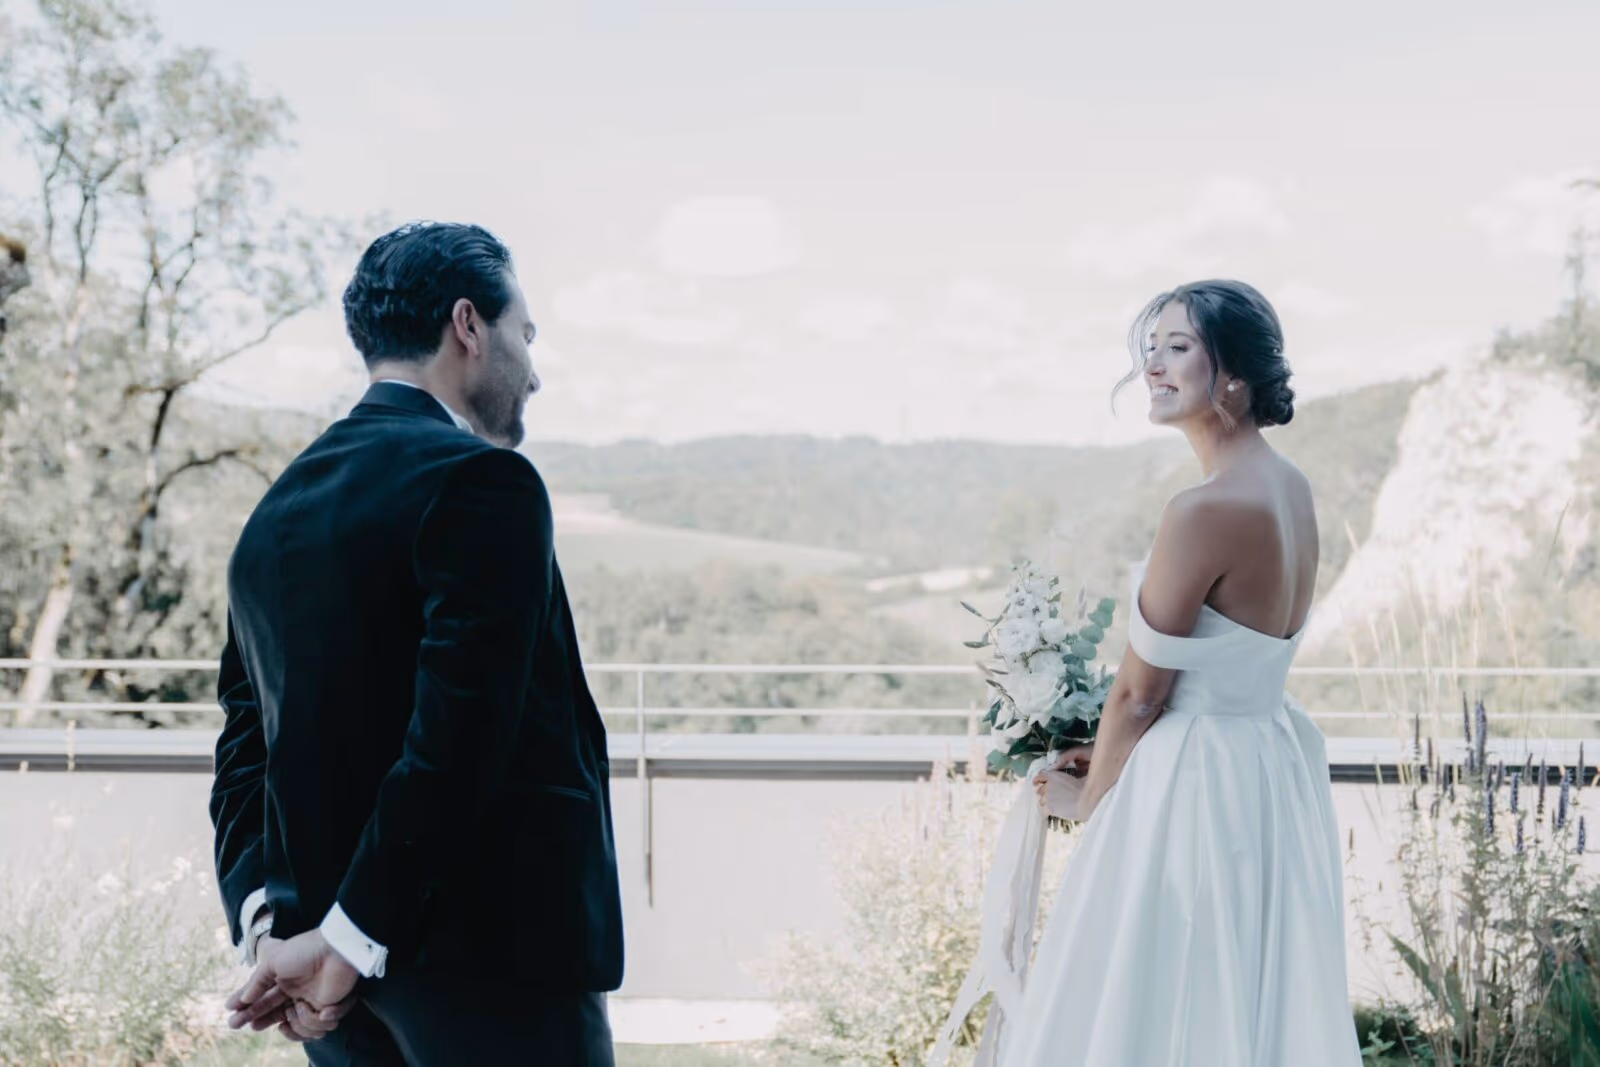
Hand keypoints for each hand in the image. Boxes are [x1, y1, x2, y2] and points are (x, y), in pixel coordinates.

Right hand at [227, 931, 360, 1032]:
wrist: (335, 949)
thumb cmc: (304, 951)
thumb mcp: (274, 961)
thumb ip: (257, 981)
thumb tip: (243, 999)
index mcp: (284, 981)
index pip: (262, 999)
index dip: (247, 1008)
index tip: (231, 1014)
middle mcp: (296, 993)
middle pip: (274, 1015)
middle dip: (256, 1019)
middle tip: (236, 1023)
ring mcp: (312, 1002)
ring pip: (298, 1027)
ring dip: (297, 1022)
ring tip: (295, 1010)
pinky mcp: (329, 1009)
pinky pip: (320, 1027)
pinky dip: (318, 1021)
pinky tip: (322, 1010)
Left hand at [1033, 744, 1094, 820]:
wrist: (1086, 801)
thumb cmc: (1086, 789)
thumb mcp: (1076, 778)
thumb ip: (1067, 779)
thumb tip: (1067, 782)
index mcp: (1054, 775)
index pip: (1040, 776)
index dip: (1038, 780)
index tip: (1036, 782)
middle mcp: (1048, 785)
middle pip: (1039, 790)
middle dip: (1043, 793)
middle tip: (1049, 797)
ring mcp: (1048, 797)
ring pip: (1041, 801)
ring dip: (1045, 803)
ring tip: (1053, 806)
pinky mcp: (1049, 808)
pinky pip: (1043, 811)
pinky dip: (1046, 812)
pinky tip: (1051, 813)